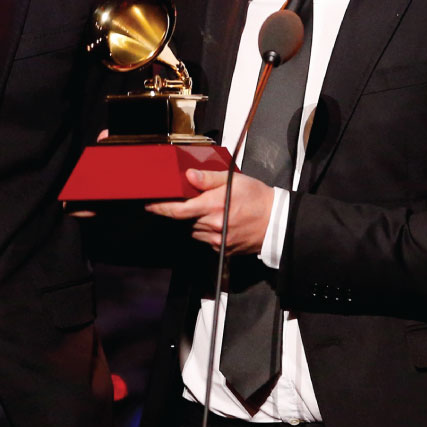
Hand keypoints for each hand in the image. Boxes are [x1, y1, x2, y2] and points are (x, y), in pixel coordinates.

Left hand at [146, 169, 273, 254]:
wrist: (276, 221)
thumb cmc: (257, 198)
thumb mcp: (233, 180)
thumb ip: (208, 179)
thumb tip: (189, 176)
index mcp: (212, 207)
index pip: (177, 210)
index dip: (160, 208)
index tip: (150, 205)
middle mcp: (212, 226)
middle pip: (186, 220)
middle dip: (186, 211)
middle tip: (199, 201)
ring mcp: (217, 241)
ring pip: (195, 231)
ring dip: (197, 222)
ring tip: (214, 211)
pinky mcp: (222, 250)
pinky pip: (206, 240)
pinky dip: (208, 231)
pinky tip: (222, 222)